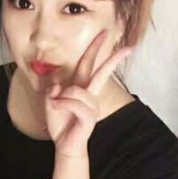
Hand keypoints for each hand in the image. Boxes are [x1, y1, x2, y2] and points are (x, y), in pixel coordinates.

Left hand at [44, 30, 131, 156]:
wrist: (64, 146)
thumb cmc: (60, 123)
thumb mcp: (50, 101)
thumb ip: (52, 89)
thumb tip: (58, 83)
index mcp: (81, 87)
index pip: (89, 63)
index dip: (95, 48)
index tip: (104, 33)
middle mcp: (90, 95)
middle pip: (102, 73)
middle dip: (113, 60)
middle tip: (128, 48)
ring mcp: (91, 107)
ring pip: (77, 91)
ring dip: (62, 97)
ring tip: (55, 105)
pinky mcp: (89, 118)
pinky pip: (74, 104)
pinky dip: (62, 104)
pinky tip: (55, 107)